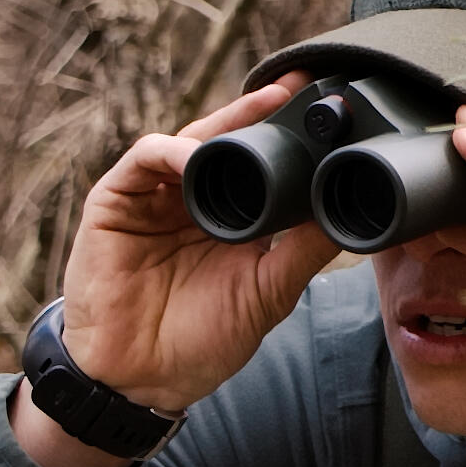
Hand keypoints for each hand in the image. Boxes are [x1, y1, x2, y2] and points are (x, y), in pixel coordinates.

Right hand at [58, 75, 341, 414]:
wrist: (141, 381)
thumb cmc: (203, 339)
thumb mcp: (269, 292)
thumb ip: (304, 252)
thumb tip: (351, 213)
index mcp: (229, 216)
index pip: (260, 162)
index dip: (288, 135)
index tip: (328, 112)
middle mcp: (191, 199)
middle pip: (227, 139)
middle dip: (261, 109)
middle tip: (300, 85)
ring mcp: (153, 198)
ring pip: (189, 139)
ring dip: (224, 122)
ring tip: (264, 109)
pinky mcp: (114, 202)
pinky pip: (143, 160)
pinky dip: (173, 152)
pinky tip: (199, 157)